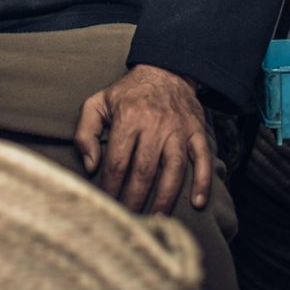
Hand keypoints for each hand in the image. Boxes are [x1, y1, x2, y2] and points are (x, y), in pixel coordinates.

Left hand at [74, 64, 212, 216]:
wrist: (167, 69)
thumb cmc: (127, 93)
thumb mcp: (97, 103)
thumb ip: (85, 132)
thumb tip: (90, 166)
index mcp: (128, 118)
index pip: (117, 161)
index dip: (110, 187)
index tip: (106, 206)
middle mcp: (154, 125)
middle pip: (143, 170)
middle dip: (135, 199)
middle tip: (129, 220)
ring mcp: (178, 130)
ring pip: (173, 169)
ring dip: (166, 197)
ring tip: (157, 220)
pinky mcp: (197, 132)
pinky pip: (203, 159)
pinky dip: (202, 181)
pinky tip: (197, 202)